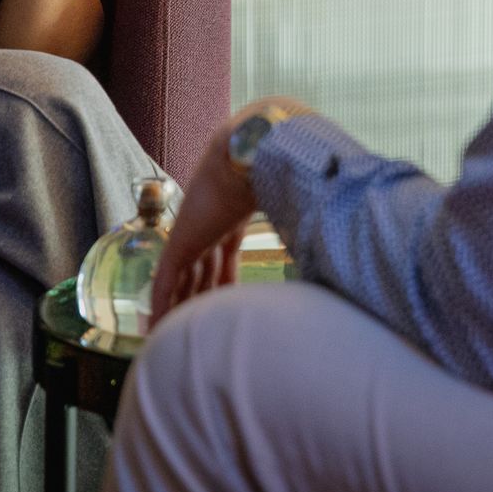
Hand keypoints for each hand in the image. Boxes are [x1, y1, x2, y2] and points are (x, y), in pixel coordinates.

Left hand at [149, 97, 306, 326]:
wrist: (254, 155)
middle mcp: (208, 228)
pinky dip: (160, 303)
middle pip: (200, 272)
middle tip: (197, 330)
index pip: (222, 259)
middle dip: (198, 300)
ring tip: (173, 336)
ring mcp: (192, 234)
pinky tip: (155, 327)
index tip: (228, 306)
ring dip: (177, 308)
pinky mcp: (180, 242)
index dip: (222, 284)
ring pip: (180, 281)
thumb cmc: (278, 179)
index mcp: (230, 219)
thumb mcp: (292, 210)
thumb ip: (306, 228)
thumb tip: (337, 245)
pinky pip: (163, 280)